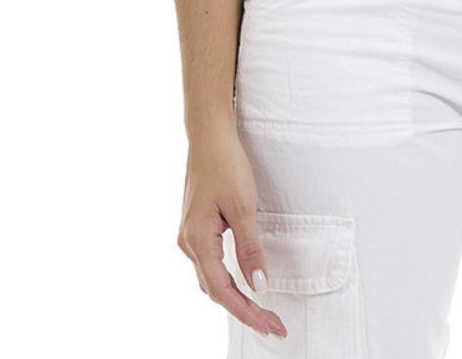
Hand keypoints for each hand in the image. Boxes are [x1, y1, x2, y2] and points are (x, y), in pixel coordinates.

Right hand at [176, 126, 287, 338]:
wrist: (209, 135)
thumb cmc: (225, 164)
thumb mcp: (243, 207)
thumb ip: (250, 249)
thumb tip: (259, 285)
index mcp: (197, 241)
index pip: (223, 291)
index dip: (248, 313)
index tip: (271, 326)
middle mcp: (188, 243)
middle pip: (215, 290)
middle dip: (244, 310)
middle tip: (274, 325)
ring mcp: (189, 235)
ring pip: (211, 279)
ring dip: (235, 297)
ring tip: (262, 312)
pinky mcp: (196, 227)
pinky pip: (210, 264)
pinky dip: (226, 279)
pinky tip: (242, 283)